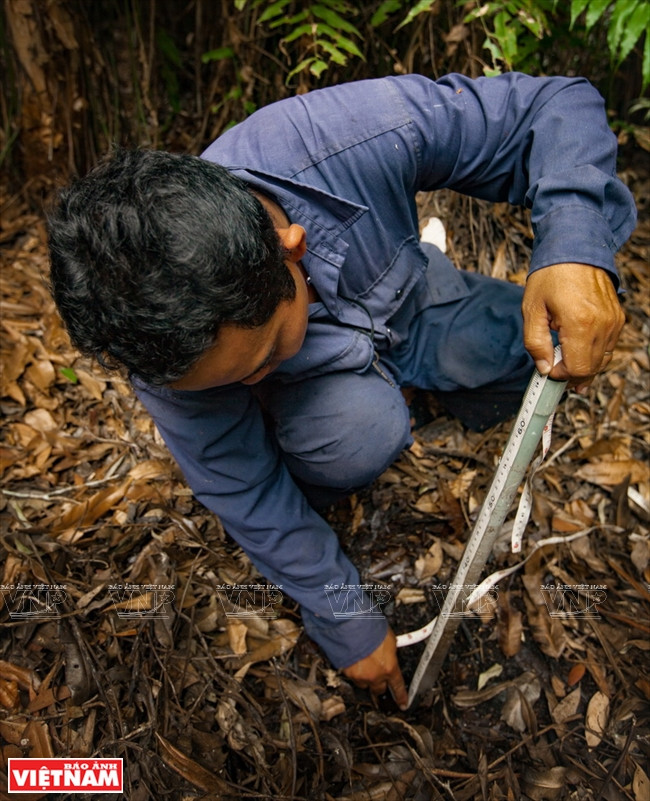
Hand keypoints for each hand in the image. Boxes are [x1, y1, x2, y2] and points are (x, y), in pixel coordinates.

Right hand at [342, 628, 407, 709]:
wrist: (352, 627)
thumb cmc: (371, 629)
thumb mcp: (389, 639)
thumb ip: (391, 651)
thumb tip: (391, 652)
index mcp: (390, 668)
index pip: (398, 687)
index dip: (401, 697)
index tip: (402, 704)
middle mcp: (375, 676)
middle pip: (379, 690)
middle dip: (379, 684)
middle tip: (378, 676)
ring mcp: (360, 676)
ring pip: (364, 683)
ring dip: (365, 677)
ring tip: (363, 663)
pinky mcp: (347, 673)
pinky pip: (352, 676)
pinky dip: (353, 669)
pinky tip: (353, 659)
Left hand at [522, 263, 624, 391]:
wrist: (575, 248)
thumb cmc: (550, 276)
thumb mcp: (532, 310)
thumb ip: (535, 343)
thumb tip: (544, 369)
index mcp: (580, 324)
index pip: (577, 369)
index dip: (560, 375)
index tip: (547, 369)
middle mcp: (603, 325)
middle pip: (592, 369)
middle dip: (572, 375)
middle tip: (554, 370)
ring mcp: (613, 322)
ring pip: (602, 360)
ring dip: (584, 366)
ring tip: (564, 362)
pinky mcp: (617, 318)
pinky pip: (608, 347)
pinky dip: (594, 354)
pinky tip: (577, 349)